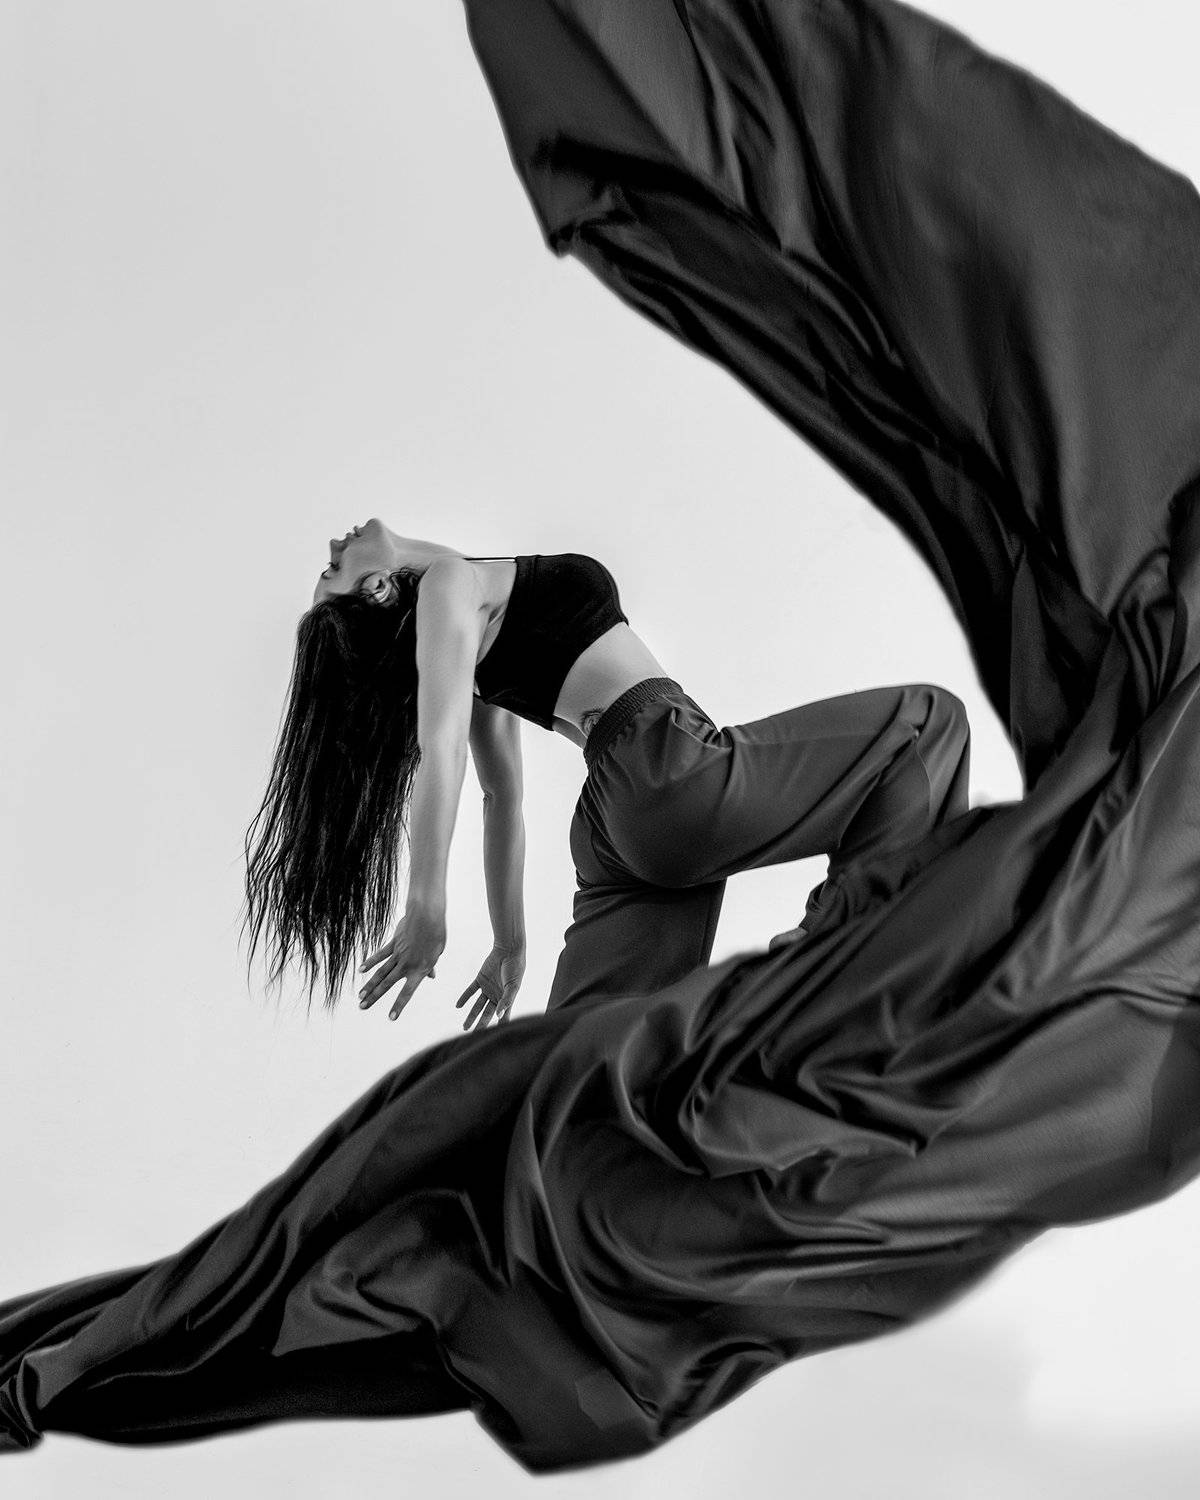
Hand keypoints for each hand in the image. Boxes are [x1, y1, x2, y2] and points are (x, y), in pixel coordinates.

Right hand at [358, 903, 446, 1020]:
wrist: (428, 917)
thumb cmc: (436, 936)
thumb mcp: (437, 954)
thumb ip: (430, 966)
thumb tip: (432, 976)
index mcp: (419, 970)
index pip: (407, 992)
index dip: (399, 1005)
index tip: (391, 1017)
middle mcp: (406, 965)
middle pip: (387, 984)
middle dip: (374, 997)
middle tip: (362, 1007)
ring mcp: (398, 955)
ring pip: (381, 972)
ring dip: (369, 985)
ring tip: (360, 996)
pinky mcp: (393, 944)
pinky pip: (380, 955)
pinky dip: (370, 963)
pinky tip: (361, 970)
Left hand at [455, 943, 525, 1030]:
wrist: (508, 949)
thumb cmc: (515, 967)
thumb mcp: (513, 985)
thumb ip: (507, 1000)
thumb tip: (499, 1016)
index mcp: (507, 998)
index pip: (502, 1016)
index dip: (498, 1027)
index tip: (493, 1038)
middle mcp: (497, 995)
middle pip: (487, 1013)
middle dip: (481, 1024)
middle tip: (473, 1035)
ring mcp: (488, 988)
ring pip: (477, 1005)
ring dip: (471, 1015)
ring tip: (465, 1027)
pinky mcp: (480, 979)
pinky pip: (470, 991)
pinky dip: (464, 998)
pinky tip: (458, 1006)